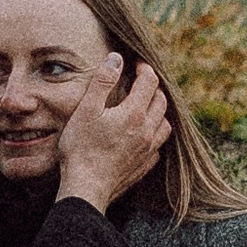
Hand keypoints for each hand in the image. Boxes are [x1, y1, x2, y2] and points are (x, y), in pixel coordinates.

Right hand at [55, 53, 169, 211]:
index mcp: (134, 113)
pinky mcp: (144, 165)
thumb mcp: (86, 109)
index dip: (144, 68)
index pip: (149, 82)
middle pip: (161, 101)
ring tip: (145, 106)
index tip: (136, 63)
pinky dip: (155, 134)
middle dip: (153, 87)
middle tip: (140, 81)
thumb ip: (102, 82)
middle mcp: (147, 130)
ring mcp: (148, 150)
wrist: (86, 187)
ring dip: (158, 110)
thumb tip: (116, 58)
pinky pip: (158, 145)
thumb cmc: (81, 148)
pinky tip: (144, 134)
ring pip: (165, 124)